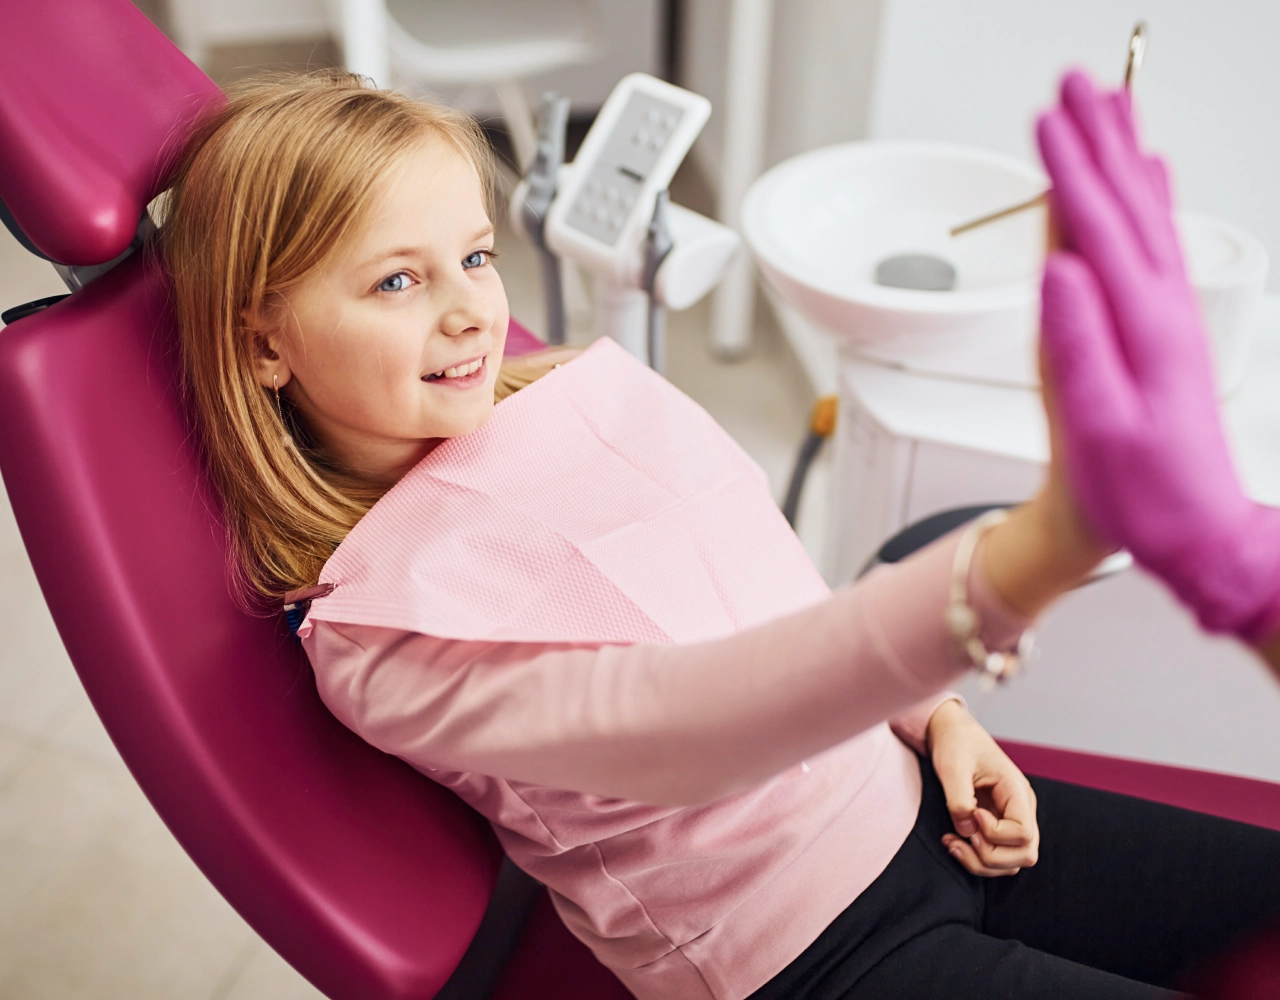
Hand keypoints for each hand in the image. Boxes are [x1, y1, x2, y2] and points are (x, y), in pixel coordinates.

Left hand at [927, 700, 1038, 876]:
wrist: (953, 733)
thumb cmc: (956, 744)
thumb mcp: (952, 766)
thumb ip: (959, 799)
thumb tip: (968, 831)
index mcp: (1017, 791)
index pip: (1023, 833)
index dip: (995, 834)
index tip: (973, 814)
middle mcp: (1021, 809)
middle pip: (1025, 854)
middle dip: (990, 856)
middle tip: (961, 837)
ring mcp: (1011, 819)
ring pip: (1012, 862)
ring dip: (981, 862)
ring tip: (952, 842)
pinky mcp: (998, 827)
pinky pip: (997, 856)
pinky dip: (977, 858)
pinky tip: (954, 842)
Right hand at [1036, 70, 1279, 643]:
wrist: (1196, 531)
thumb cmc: (1142, 490)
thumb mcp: (1097, 425)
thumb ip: (1076, 343)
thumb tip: (1058, 271)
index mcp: (1142, 326)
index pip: (1097, 228)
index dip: (1070, 169)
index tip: (1046, 118)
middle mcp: (1164, 309)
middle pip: (1130, 202)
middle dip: (1101, 138)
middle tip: (1082, 83)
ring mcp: (1171, 316)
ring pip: (1149, 214)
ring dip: (1126, 156)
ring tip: (1112, 109)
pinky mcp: (1170, 329)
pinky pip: (1159, 242)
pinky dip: (1151, 199)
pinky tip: (1151, 181)